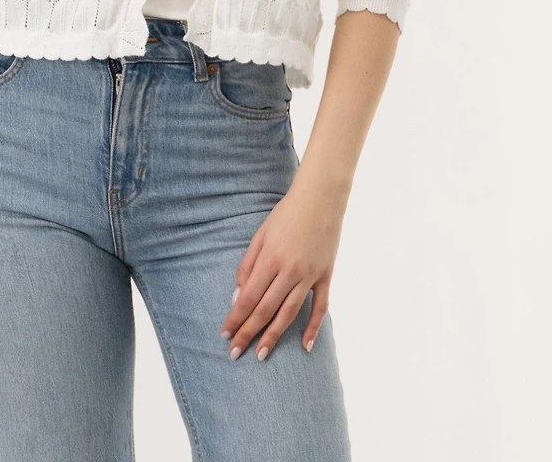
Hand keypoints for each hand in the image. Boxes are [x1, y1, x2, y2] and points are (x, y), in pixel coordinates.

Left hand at [219, 176, 345, 359]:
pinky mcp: (326, 276)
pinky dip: (314, 328)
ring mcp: (310, 275)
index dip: (236, 318)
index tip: (226, 334)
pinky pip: (320, 307)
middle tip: (235, 353)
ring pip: (289, 313)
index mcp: (270, 259)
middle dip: (249, 333)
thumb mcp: (260, 235)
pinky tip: (306, 346)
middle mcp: (290, 271)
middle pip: (266, 310)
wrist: (320, 198)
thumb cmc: (285, 215)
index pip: (249, 297)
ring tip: (261, 355)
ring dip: (274, 336)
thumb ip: (247, 266)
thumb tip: (238, 297)